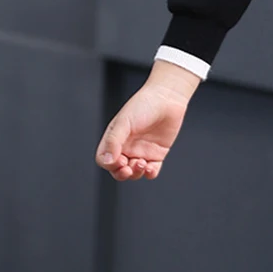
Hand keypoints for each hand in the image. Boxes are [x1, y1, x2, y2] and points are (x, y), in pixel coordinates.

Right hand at [94, 61, 200, 180]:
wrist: (168, 97)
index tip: (119, 159)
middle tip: (128, 168)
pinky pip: (151, 170)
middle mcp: (127, 147)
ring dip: (136, 173)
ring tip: (142, 162)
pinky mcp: (157, 154)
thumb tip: (106, 160)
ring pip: (134, 173)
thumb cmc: (144, 104)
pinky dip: (150, 173)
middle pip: (118, 170)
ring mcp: (142, 151)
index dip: (109, 164)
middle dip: (121, 174)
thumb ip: (113, 140)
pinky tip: (150, 169)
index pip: (105, 160)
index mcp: (115, 139)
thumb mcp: (124, 121)